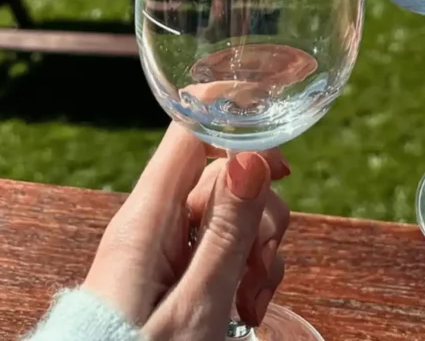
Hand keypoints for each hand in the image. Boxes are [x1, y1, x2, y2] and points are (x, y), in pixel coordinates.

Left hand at [84, 122, 290, 338]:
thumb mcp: (196, 309)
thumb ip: (227, 233)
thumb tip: (251, 155)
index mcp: (147, 217)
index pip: (189, 128)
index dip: (234, 116)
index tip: (277, 142)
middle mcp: (155, 222)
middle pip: (223, 173)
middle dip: (258, 209)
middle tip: (261, 265)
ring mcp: (165, 248)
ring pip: (231, 212)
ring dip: (256, 248)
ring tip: (249, 303)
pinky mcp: (174, 273)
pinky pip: (221, 246)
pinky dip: (243, 269)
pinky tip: (244, 308)